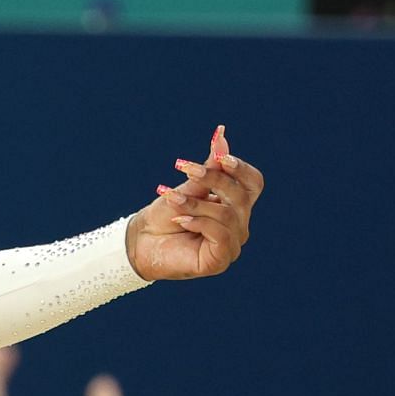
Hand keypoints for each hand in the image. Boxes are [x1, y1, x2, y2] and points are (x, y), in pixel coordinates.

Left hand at [124, 126, 263, 281]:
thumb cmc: (164, 215)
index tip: (219, 156)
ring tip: (172, 200)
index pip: (254, 183)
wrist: (140, 243)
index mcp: (235, 206)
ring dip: (196, 203)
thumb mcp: (188, 186)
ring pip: (226, 214)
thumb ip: (209, 167)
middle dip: (213, 179)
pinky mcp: (219, 261)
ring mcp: (231, 245)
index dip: (240, 168)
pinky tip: (179, 220)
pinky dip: (198, 222)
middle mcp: (238, 225)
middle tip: (185, 169)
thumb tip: (221, 134)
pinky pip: (220, 235)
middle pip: (241, 195)